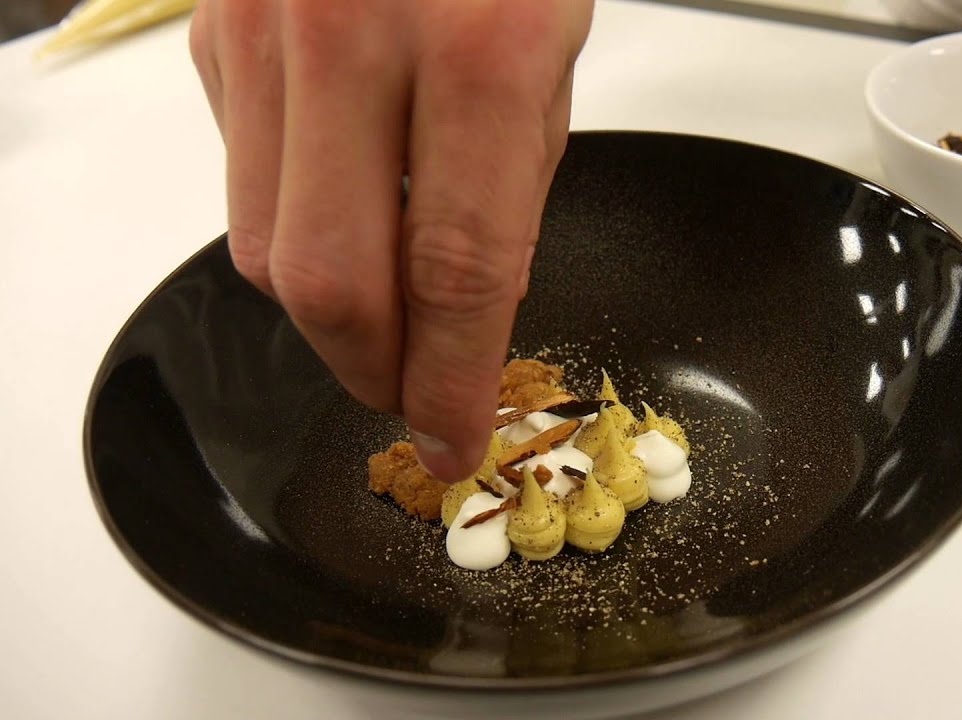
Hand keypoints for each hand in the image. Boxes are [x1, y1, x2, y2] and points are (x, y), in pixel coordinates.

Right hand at [189, 1, 593, 481]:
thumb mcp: (555, 44)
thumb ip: (512, 180)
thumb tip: (469, 304)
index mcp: (478, 50)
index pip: (455, 274)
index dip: (453, 379)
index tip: (456, 436)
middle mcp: (353, 41)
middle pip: (330, 287)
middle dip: (373, 372)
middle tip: (412, 394)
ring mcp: (265, 34)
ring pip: (262, 248)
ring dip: (329, 311)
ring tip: (387, 315)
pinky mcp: (216, 33)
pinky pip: (242, 173)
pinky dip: (294, 220)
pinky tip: (345, 202)